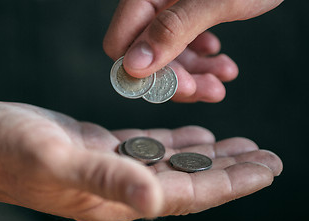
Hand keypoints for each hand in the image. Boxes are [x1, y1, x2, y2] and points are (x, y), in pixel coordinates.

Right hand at [0, 101, 281, 220]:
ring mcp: (114, 168)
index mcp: (117, 198)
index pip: (189, 194)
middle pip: (190, 180)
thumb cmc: (11, 149)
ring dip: (210, 154)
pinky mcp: (105, 148)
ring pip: (175, 162)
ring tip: (243, 145)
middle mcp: (121, 188)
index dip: (230, 182)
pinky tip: (198, 134)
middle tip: (270, 159)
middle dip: (232, 170)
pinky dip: (179, 140)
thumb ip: (106, 180)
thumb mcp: (57, 160)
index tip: (267, 169)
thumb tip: (154, 202)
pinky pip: (152, 147)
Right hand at [103, 0, 283, 101]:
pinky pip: (183, 46)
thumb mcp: (217, 0)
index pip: (120, 42)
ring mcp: (169, 10)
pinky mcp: (186, 16)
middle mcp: (153, 3)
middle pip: (145, 54)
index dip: (142, 71)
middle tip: (208, 89)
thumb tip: (134, 66)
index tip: (176, 86)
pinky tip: (218, 59)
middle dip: (177, 78)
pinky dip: (201, 60)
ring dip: (194, 74)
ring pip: (166, 55)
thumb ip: (174, 30)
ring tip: (223, 75)